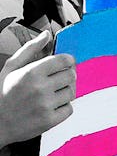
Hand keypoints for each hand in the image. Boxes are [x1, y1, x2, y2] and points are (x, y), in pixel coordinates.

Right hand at [0, 31, 75, 147]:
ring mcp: (46, 105)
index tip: (64, 63)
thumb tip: (46, 35)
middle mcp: (40, 88)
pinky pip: (69, 109)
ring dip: (64, 92)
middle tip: (56, 80)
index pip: (64, 60)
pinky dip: (63, 107)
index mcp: (31, 72)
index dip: (67, 61)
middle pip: (71, 76)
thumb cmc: (2, 93)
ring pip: (72, 92)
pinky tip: (50, 106)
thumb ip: (30, 49)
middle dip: (66, 76)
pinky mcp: (50, 120)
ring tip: (50, 94)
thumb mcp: (11, 68)